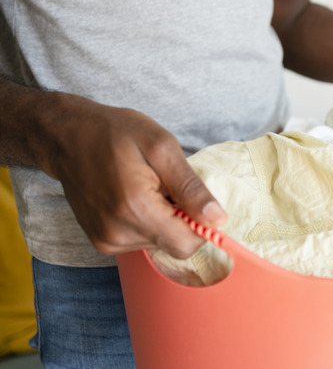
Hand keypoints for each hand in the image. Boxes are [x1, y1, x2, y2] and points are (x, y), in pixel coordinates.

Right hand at [46, 94, 226, 258]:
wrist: (68, 136)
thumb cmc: (116, 134)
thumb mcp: (163, 148)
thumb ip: (191, 187)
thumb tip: (218, 219)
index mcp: (135, 209)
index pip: (186, 245)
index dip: (201, 226)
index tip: (194, 200)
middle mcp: (118, 233)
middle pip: (174, 245)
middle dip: (181, 219)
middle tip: (165, 186)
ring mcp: (106, 241)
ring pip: (159, 243)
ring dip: (163, 219)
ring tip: (146, 188)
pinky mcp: (101, 242)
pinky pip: (141, 241)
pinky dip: (147, 222)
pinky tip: (134, 198)